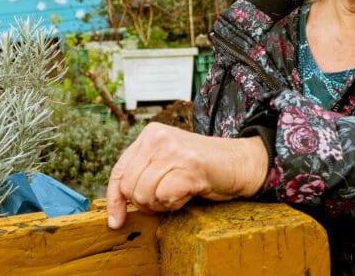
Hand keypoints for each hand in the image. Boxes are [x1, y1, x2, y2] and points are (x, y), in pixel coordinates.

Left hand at [106, 122, 267, 228]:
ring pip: (144, 193)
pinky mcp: (189, 165)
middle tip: (167, 197)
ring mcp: (174, 150)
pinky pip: (164, 196)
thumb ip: (143, 175)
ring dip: (162, 204)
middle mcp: (158, 137)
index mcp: (150, 134)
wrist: (239, 162)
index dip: (115, 199)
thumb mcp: (166, 164)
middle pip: (129, 186)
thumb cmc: (202, 168)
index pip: (119, 171)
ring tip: (179, 193)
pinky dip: (175, 203)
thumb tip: (117, 210)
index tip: (116, 220)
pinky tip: (188, 193)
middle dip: (146, 203)